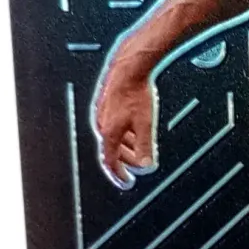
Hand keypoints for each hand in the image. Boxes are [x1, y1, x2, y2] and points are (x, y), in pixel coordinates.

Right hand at [92, 47, 157, 188]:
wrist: (129, 67)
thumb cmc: (136, 92)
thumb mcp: (146, 124)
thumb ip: (146, 146)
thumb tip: (147, 165)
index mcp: (109, 132)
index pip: (110, 161)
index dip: (118, 174)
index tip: (127, 182)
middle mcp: (102, 124)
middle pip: (113, 150)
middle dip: (127, 160)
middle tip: (139, 165)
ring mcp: (102, 113)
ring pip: (115, 136)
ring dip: (128, 145)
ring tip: (141, 148)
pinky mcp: (106, 104)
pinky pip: (114, 124)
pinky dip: (125, 132)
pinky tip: (135, 128)